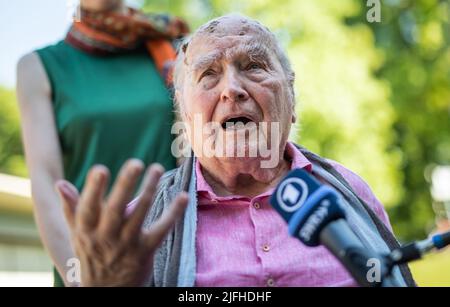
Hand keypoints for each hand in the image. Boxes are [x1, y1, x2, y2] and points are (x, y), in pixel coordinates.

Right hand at [55, 160, 187, 286]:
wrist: (105, 292)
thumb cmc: (91, 254)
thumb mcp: (77, 234)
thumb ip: (71, 208)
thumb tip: (59, 183)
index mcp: (86, 230)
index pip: (88, 208)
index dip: (93, 189)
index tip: (101, 169)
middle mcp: (105, 236)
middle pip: (115, 209)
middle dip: (125, 185)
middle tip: (136, 163)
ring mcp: (127, 244)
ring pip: (139, 214)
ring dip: (149, 189)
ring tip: (157, 168)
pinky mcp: (146, 251)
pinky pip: (161, 230)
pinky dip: (173, 213)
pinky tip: (183, 197)